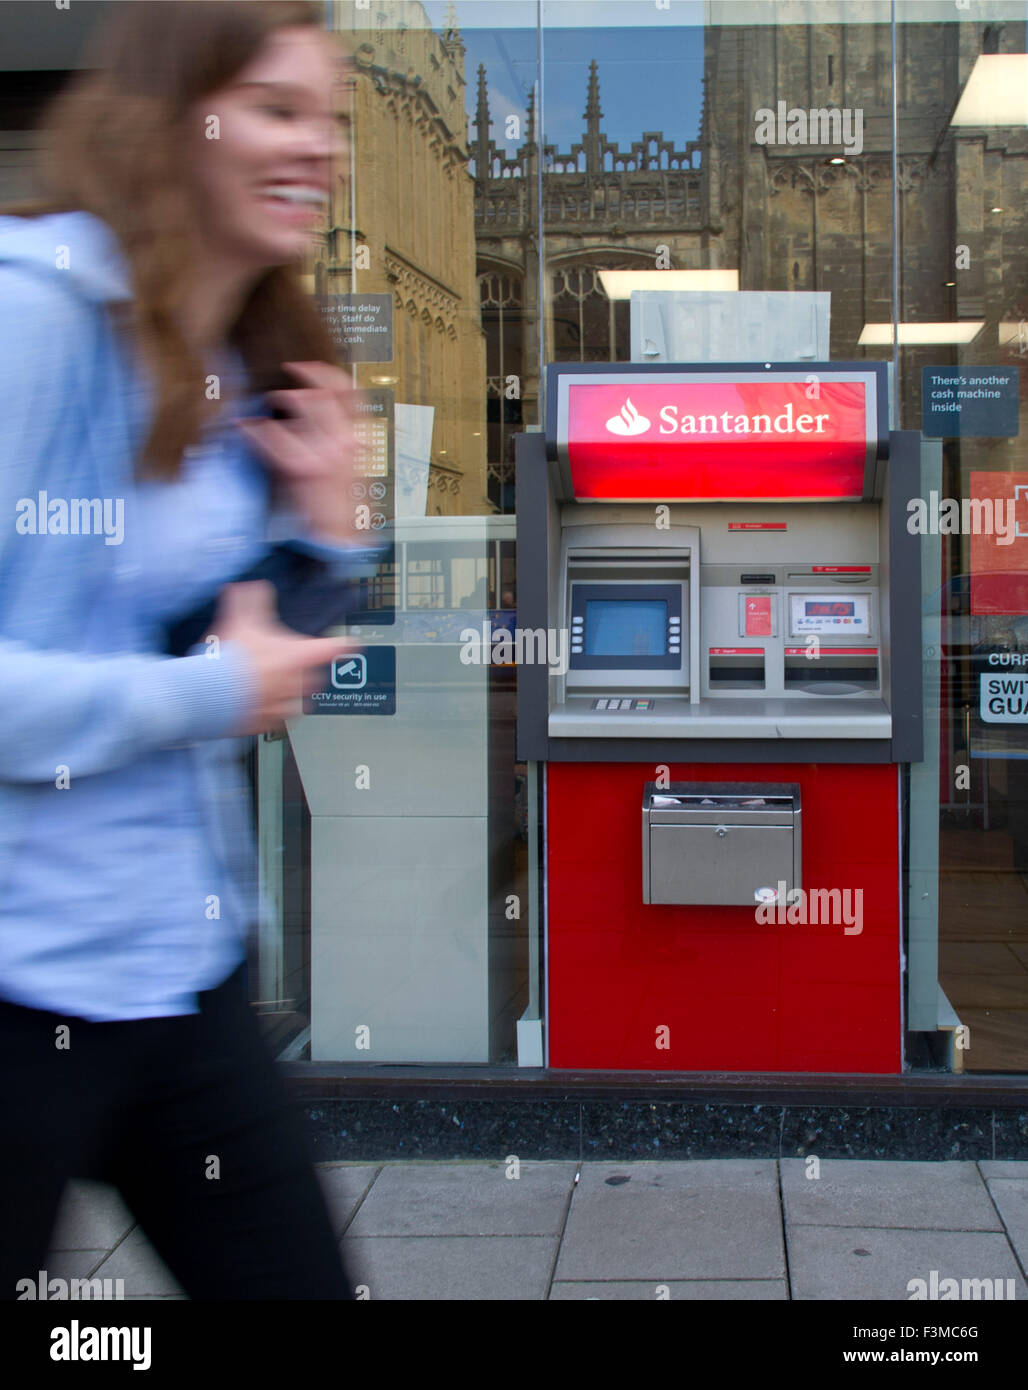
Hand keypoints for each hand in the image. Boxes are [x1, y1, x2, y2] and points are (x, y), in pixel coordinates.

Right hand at [211, 581, 352, 734]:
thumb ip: (250, 601)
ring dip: (289, 691)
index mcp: (299, 655)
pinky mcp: (273, 722)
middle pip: (316, 675)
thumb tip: (253, 586)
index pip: (333, 647)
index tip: (351, 643)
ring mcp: (288, 704)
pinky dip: (274, 711)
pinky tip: (259, 703)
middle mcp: (300, 681)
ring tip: (269, 684)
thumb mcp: (241, 621)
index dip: (343, 643)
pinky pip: (282, 718)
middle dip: (304, 669)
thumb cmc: (231, 660)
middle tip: (285, 664)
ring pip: (300, 699)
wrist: (212, 693)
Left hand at [234, 361, 361, 544]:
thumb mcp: (348, 460)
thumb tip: (318, 404)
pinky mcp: (299, 467)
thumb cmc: (338, 498)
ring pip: (300, 405)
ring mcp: (322, 453)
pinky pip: (272, 437)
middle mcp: (343, 442)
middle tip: (286, 371)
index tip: (309, 365)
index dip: (327, 372)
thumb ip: (340, 432)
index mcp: (357, 438)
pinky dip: (255, 429)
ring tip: (270, 399)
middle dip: (303, 376)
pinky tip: (245, 427)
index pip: (351, 391)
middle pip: (324, 391)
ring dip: (281, 397)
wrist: (335, 533)